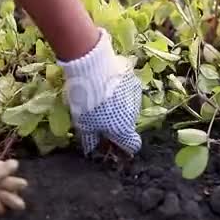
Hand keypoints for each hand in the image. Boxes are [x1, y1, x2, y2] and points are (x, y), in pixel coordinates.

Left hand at [58, 28, 142, 156]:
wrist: (93, 69)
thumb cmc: (87, 102)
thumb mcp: (83, 124)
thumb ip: (90, 140)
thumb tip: (92, 149)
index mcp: (124, 130)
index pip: (132, 145)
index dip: (123, 147)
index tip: (112, 142)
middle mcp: (134, 115)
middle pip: (128, 124)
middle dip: (117, 123)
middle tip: (99, 116)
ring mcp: (135, 96)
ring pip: (128, 106)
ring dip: (118, 105)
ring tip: (100, 97)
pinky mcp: (133, 79)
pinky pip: (126, 89)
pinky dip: (119, 90)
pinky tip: (105, 84)